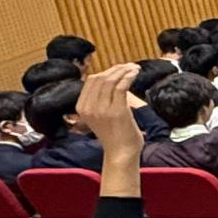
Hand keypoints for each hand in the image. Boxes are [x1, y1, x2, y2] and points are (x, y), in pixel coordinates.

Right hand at [81, 64, 142, 196]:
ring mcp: (101, 109)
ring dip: (124, 71)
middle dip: (116, 69)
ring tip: (135, 68)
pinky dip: (129, 77)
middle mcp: (88, 107)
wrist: (121, 152)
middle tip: (130, 66)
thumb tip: (112, 79)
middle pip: (100, 78)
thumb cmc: (115, 133)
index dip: (107, 71)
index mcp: (81, 107)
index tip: (120, 68)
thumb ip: (101, 99)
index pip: (91, 81)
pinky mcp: (116, 111)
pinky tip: (135, 73)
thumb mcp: (100, 115)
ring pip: (110, 80)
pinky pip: (121, 87)